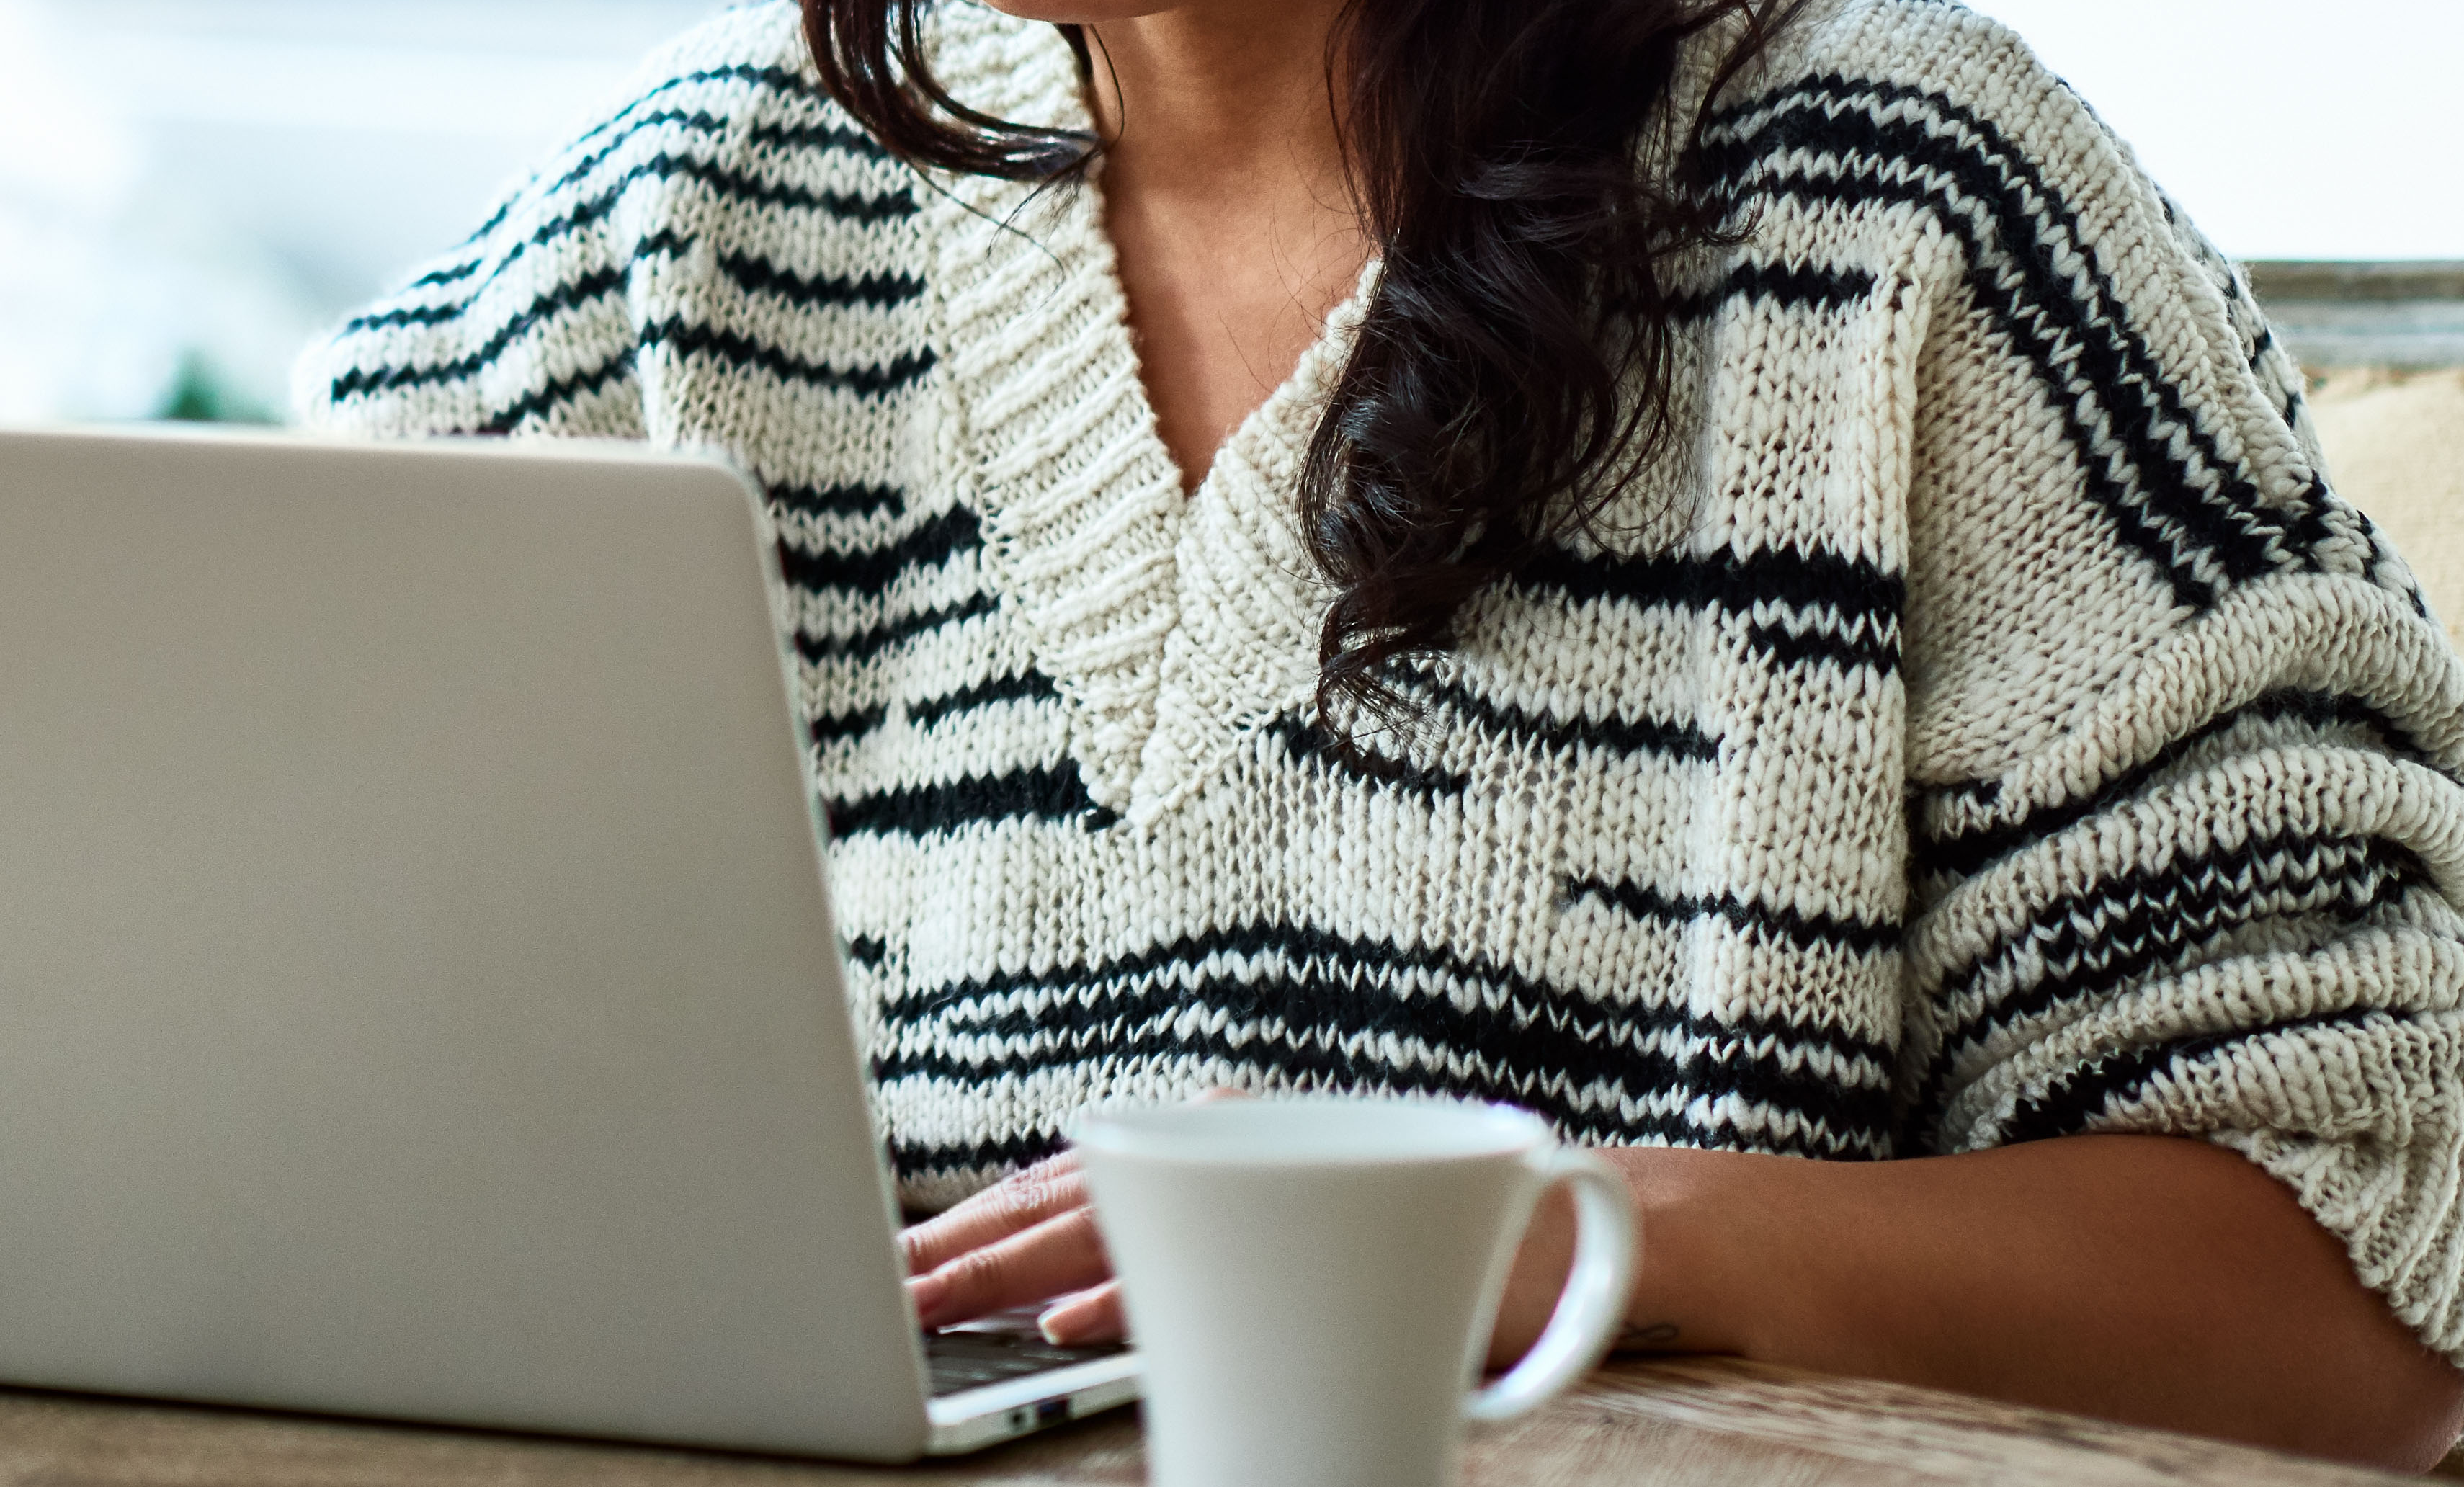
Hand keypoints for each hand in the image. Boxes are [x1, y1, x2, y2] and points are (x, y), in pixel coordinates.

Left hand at [899, 1139, 1585, 1354]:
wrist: (1587, 1232)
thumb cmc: (1419, 1255)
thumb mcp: (1276, 1253)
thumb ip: (1171, 1264)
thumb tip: (1046, 1306)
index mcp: (1207, 1134)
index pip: (1058, 1185)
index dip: (968, 1230)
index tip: (894, 1271)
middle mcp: (1229, 1134)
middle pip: (1060, 1201)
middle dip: (956, 1255)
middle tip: (877, 1294)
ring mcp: (1276, 1176)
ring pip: (1110, 1232)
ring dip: (1004, 1278)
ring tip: (925, 1307)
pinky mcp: (1328, 1230)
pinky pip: (1205, 1273)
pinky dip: (1121, 1303)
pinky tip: (1059, 1329)